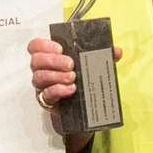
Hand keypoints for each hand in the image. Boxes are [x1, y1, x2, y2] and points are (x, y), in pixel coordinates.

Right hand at [27, 38, 121, 152]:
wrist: (81, 107)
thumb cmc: (82, 81)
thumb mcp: (92, 65)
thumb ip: (103, 56)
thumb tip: (116, 51)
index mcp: (50, 57)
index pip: (36, 46)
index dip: (44, 45)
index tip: (61, 48)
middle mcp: (42, 70)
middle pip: (36, 61)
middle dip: (53, 61)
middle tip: (70, 64)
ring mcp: (43, 86)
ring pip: (39, 77)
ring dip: (56, 76)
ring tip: (72, 77)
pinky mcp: (47, 101)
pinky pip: (46, 94)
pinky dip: (58, 90)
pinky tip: (70, 89)